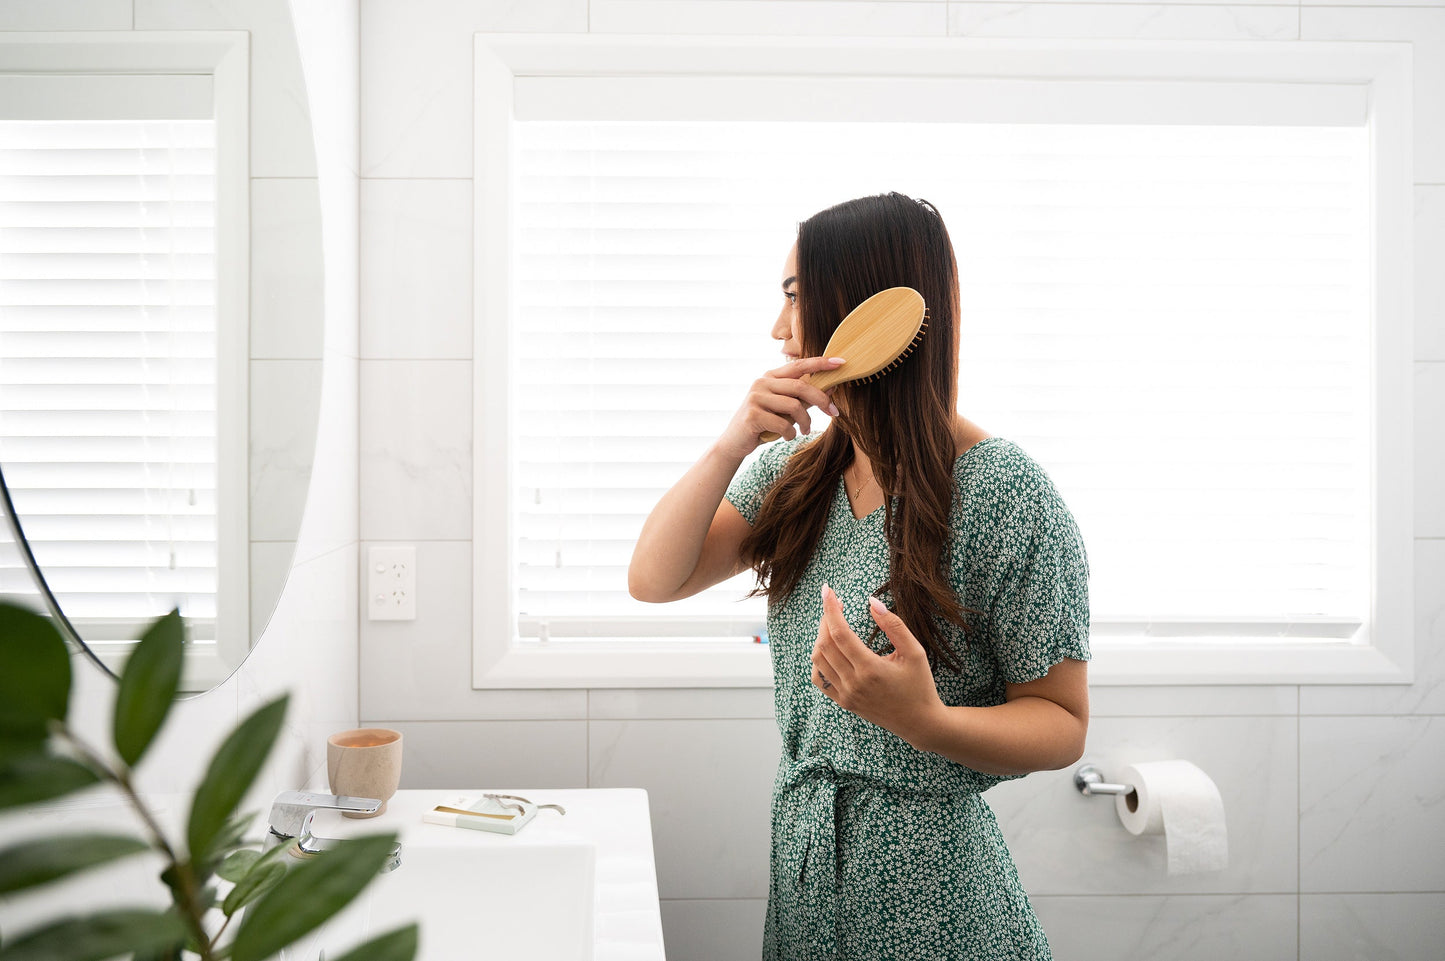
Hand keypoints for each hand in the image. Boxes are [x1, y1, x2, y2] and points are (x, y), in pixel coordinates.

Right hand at [715, 356, 842, 458]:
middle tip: (834, 412)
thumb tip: (832, 387)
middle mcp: (762, 382)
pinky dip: (790, 433)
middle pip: (800, 386)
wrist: (735, 442)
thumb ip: (804, 398)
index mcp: (771, 377)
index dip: (820, 362)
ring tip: (804, 430)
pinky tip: (786, 437)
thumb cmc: (764, 423)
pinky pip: (783, 424)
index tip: (841, 362)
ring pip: (794, 406)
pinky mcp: (752, 415)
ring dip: (805, 422)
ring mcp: (755, 397)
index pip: (798, 365)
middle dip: (821, 399)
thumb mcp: (785, 409)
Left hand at [811, 583, 944, 748]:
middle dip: (826, 619)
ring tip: (833, 624)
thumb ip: (893, 625)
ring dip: (821, 637)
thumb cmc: (921, 684)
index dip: (830, 609)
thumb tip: (871, 602)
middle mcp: (854, 683)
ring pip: (819, 660)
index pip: (839, 633)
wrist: (920, 722)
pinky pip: (820, 679)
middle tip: (835, 604)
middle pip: (825, 644)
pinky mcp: (844, 702)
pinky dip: (819, 660)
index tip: (828, 591)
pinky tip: (829, 649)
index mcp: (870, 669)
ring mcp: (846, 695)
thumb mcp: (914, 652)